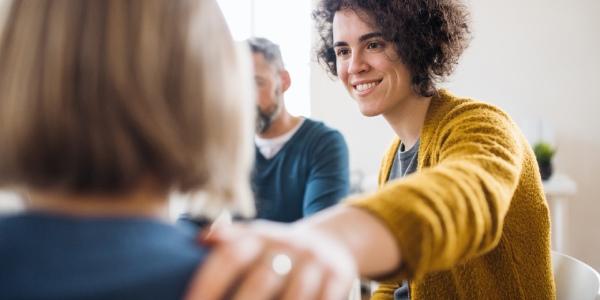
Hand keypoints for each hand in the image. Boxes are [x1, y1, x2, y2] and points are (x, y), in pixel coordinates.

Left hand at [184, 220, 357, 299]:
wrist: (329, 243)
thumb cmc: (276, 250)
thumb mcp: (253, 238)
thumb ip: (227, 240)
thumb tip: (197, 240)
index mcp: (259, 235)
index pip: (229, 257)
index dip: (208, 284)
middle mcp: (288, 244)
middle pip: (261, 281)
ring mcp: (315, 261)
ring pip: (294, 298)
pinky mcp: (340, 276)